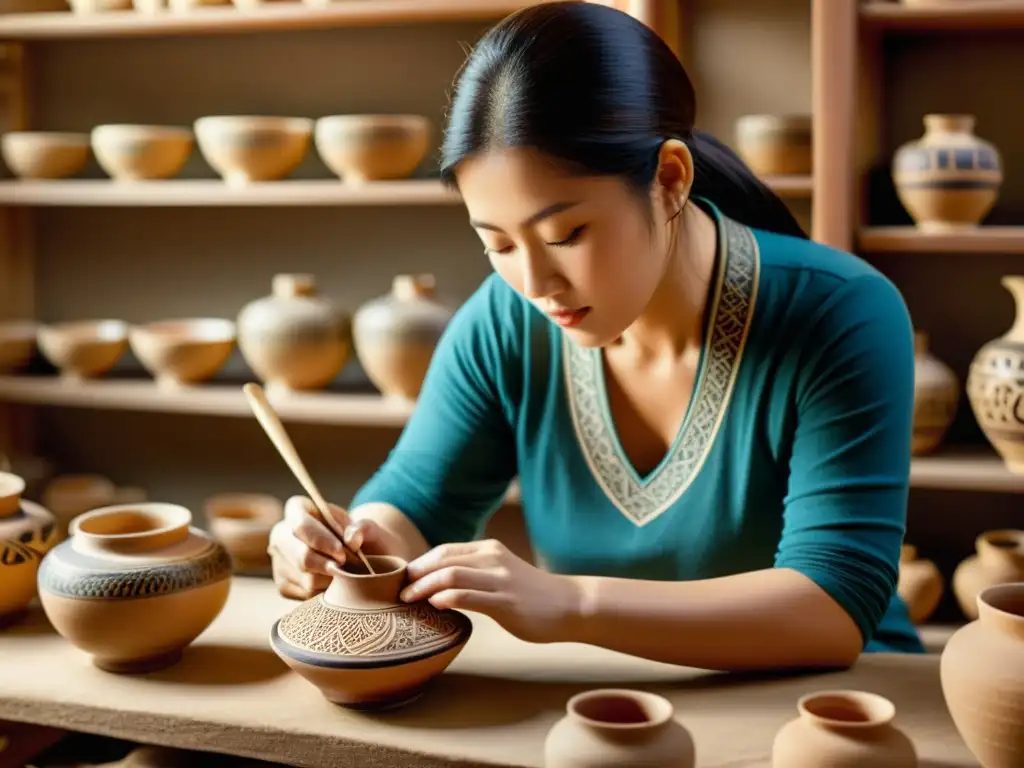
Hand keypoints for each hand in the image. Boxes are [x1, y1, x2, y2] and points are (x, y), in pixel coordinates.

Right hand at [268, 496, 398, 600]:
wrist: (358, 556)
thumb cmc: (361, 538)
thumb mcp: (370, 528)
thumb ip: (365, 528)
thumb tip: (352, 538)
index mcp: (298, 509)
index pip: (301, 525)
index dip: (321, 540)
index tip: (341, 551)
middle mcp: (281, 534)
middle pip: (301, 557)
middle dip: (329, 566)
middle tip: (347, 567)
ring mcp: (279, 560)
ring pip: (306, 580)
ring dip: (332, 580)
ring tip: (346, 572)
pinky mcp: (283, 584)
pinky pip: (306, 594)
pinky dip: (326, 592)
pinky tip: (334, 582)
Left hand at [400, 538, 582, 643]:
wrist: (569, 605)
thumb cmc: (531, 594)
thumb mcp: (500, 574)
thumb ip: (475, 574)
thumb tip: (439, 585)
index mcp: (488, 550)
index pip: (443, 550)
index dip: (418, 564)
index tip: (402, 580)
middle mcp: (492, 559)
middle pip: (441, 559)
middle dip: (415, 575)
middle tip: (398, 591)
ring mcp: (499, 579)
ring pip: (450, 575)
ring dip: (423, 587)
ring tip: (408, 600)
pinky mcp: (506, 602)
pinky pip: (469, 596)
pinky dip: (447, 598)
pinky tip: (435, 605)